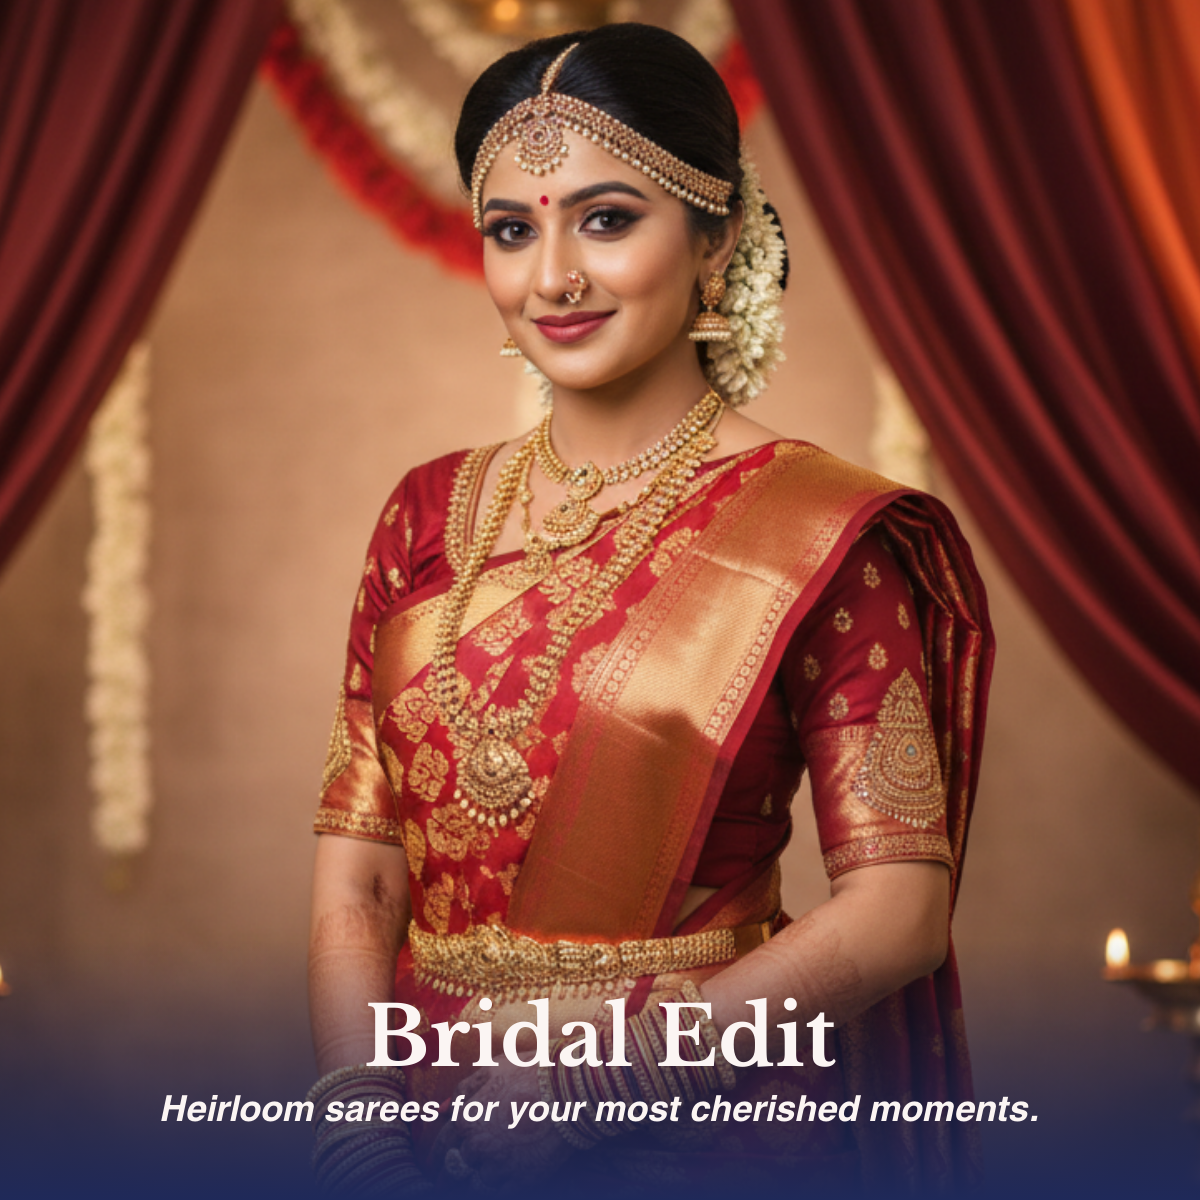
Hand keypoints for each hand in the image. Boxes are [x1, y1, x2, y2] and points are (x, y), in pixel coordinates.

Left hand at [430, 1060, 573, 1188]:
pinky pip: (500, 1192)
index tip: (443, 1156)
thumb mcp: (492, 1070)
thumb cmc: (531, 1073)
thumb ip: (464, 1090)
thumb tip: (443, 1108)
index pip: (443, 1143)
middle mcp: (478, 1147)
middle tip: (464, 1165)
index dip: (442, 1150)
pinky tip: (504, 1175)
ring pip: (477, 1184)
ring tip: (489, 1168)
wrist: (570, 1090)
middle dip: (458, 1166)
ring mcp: (500, 1166)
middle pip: (457, 1166)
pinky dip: (499, 1186)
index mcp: (466, 1120)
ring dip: (479, 1177)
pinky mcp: (522, 1179)